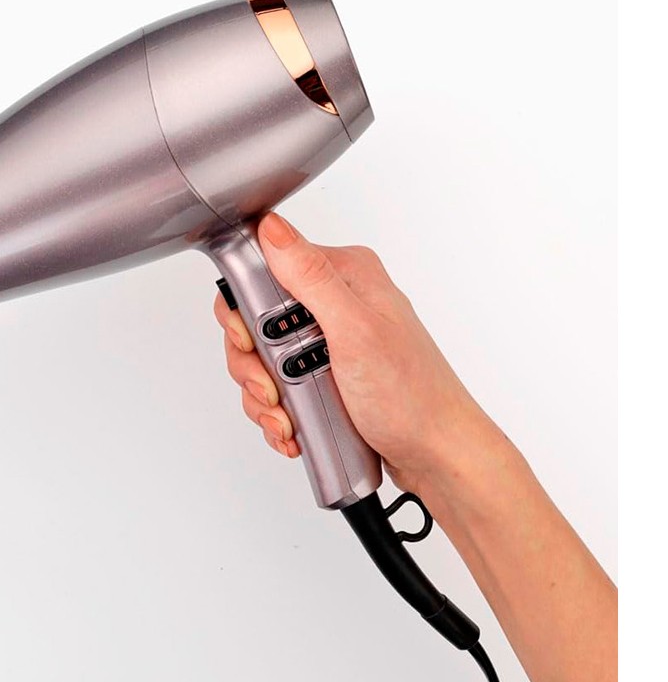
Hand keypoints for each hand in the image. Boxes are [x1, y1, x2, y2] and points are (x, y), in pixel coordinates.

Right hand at [214, 211, 494, 492]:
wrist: (436, 453)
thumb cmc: (412, 395)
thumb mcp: (355, 330)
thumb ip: (310, 277)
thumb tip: (271, 227)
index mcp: (346, 276)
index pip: (265, 269)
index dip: (244, 310)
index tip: (250, 342)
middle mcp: (337, 303)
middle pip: (256, 320)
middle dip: (253, 363)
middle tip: (273, 386)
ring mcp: (331, 342)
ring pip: (263, 358)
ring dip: (265, 395)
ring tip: (287, 416)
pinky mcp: (327, 375)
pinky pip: (281, 386)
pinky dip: (279, 411)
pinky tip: (293, 426)